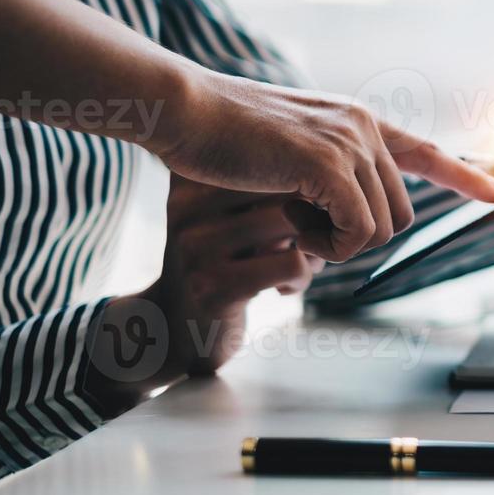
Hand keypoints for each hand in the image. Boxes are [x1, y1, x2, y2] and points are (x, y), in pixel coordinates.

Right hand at [84, 178, 325, 410]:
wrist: (172, 332)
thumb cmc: (216, 264)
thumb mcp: (220, 219)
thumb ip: (251, 187)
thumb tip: (321, 162)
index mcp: (188, 184)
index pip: (265, 162)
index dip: (297, 186)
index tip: (298, 212)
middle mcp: (186, 211)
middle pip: (283, 190)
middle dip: (311, 216)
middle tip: (309, 242)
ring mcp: (197, 249)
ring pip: (293, 223)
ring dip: (311, 248)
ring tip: (301, 264)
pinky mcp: (215, 286)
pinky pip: (292, 262)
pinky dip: (302, 275)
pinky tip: (285, 288)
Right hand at [153, 71, 493, 261]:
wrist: (183, 110)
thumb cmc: (219, 137)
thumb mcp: (285, 152)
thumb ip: (323, 172)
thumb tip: (355, 209)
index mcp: (357, 120)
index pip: (424, 151)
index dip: (463, 174)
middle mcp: (363, 127)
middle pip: (400, 212)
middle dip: (357, 237)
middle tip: (303, 228)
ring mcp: (349, 143)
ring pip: (382, 228)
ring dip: (337, 245)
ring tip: (291, 222)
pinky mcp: (327, 164)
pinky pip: (357, 231)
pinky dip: (327, 247)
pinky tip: (292, 230)